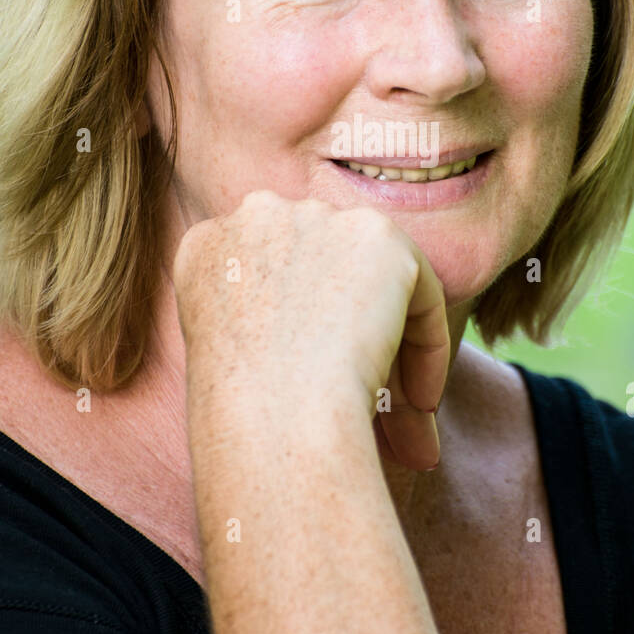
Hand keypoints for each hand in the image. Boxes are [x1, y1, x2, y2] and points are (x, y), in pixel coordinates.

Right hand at [171, 190, 450, 470]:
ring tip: (407, 413)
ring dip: (394, 344)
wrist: (272, 414)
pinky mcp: (379, 236)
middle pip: (324, 268)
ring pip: (374, 281)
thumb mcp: (226, 359)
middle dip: (352, 331)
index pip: (268, 269)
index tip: (315, 380)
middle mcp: (256, 216)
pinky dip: (427, 347)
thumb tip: (318, 348)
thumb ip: (261, 324)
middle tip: (375, 403)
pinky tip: (421, 403)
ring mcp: (317, 217)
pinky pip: (420, 293)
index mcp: (206, 245)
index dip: (301, 323)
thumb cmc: (242, 417)